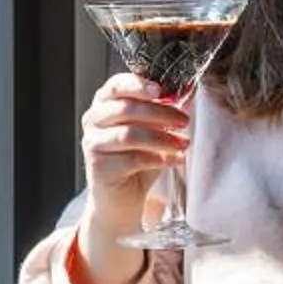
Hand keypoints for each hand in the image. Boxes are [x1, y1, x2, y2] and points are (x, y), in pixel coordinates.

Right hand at [76, 72, 187, 251]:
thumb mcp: (154, 130)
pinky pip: (133, 160)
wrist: (121, 198)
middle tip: (184, 120)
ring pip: (129, 135)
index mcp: (104, 104)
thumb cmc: (136, 159)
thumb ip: (166, 109)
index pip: (117, 85)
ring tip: (184, 144)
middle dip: (160, 113)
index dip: (138, 85)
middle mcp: (93, 121)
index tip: (162, 90)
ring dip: (163, 138)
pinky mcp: (100, 168)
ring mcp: (93, 144)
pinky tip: (176, 160)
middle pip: (125, 109)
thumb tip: (189, 90)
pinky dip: (160, 159)